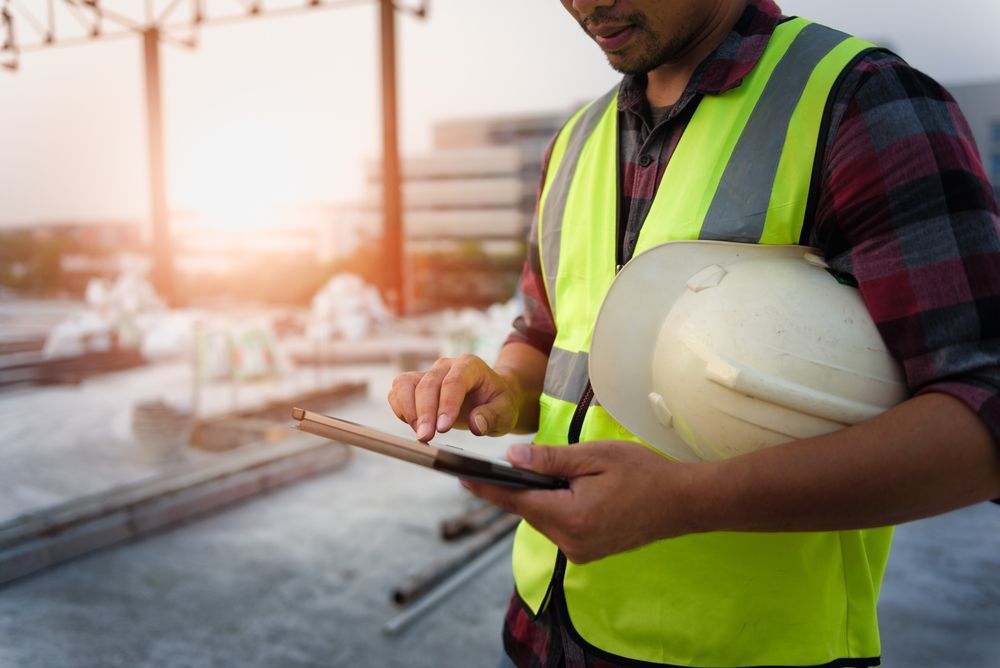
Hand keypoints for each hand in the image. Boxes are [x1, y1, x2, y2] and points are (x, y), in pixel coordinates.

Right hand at [387, 354, 521, 440]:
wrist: (490, 396)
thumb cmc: (498, 402)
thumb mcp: (505, 411)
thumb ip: (492, 416)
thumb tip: (475, 424)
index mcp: (470, 366)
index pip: (453, 382)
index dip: (446, 405)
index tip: (443, 428)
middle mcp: (446, 366)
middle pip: (427, 384)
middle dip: (424, 413)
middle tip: (425, 437)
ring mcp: (429, 373)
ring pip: (405, 384)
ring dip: (408, 410)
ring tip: (420, 433)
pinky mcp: (416, 384)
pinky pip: (398, 391)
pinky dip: (400, 409)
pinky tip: (414, 425)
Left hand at [462, 441, 700, 563]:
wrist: (683, 503)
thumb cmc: (643, 473)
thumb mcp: (594, 456)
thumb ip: (549, 459)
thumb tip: (510, 459)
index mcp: (569, 517)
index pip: (515, 500)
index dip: (484, 487)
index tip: (458, 476)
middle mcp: (570, 542)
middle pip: (528, 510)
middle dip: (516, 487)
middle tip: (500, 463)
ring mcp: (580, 551)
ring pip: (543, 518)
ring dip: (540, 496)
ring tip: (544, 472)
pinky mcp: (588, 552)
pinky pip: (560, 526)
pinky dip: (556, 507)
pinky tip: (566, 490)